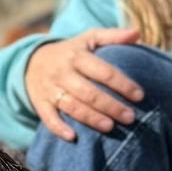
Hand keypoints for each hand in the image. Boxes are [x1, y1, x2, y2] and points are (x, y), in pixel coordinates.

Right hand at [22, 26, 144, 140]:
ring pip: (71, 106)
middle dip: (110, 105)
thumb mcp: (89, 38)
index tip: (139, 95)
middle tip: (130, 117)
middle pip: (88, 92)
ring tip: (110, 127)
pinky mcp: (40, 103)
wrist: (32, 61)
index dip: (122, 84)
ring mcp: (50, 89)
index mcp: (77, 55)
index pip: (103, 71)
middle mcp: (62, 72)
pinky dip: (58, 128)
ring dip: (91, 118)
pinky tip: (73, 137)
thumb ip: (113, 35)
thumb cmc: (70, 51)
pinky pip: (48, 118)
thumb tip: (138, 33)